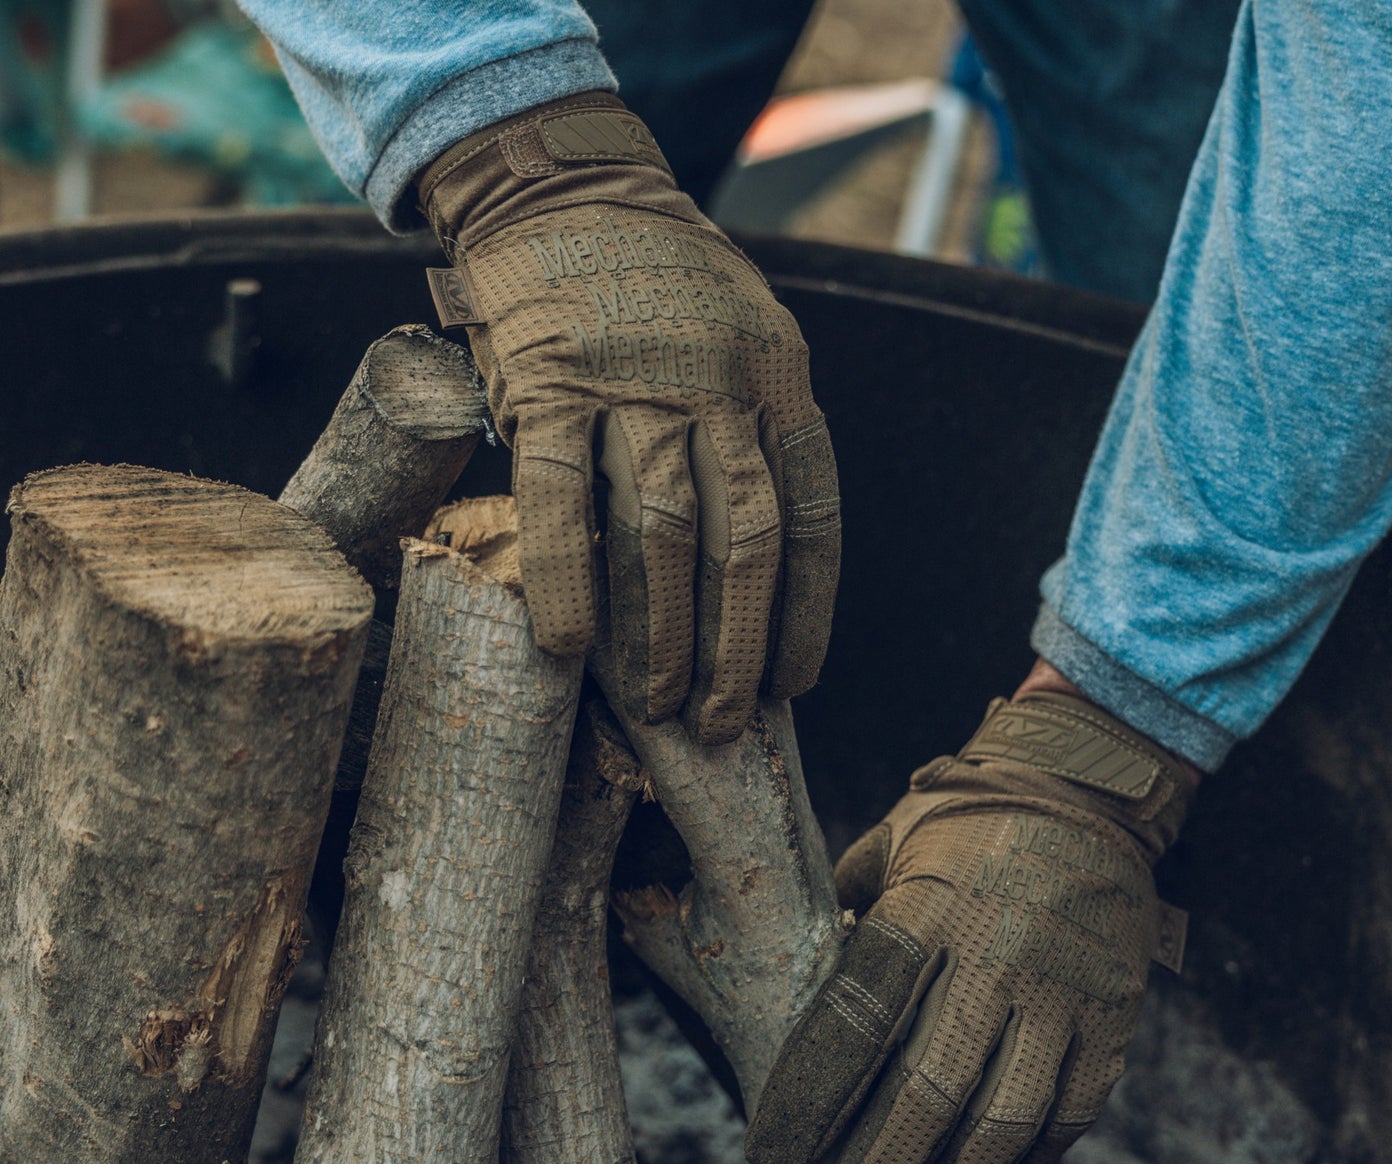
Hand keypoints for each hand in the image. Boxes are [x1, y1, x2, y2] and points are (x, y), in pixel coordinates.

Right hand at [419, 93, 839, 743]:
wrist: (563, 182)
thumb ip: (754, 432)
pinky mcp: (548, 381)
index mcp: (778, 375)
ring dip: (664, 633)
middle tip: (724, 721)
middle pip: (743, 539)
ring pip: (661, 531)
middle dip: (738, 644)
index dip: (806, 609)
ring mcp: (632, 382)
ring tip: (660, 706)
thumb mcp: (744, 338)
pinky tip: (571, 648)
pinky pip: (562, 499)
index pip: (810, 514)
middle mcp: (717, 382)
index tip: (797, 681)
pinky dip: (568, 579)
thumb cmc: (658, 285)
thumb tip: (750, 564)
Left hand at [744, 693, 1192, 1163]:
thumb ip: (842, 912)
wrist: (1091, 793)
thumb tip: (795, 987)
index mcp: (928, 905)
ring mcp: (1062, 994)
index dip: (813, 1096)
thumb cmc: (965, 824)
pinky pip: (1066, 1121)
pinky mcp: (1112, 1022)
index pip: (859, 1015)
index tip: (771, 1158)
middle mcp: (997, 955)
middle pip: (929, 1091)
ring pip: (1004, 1125)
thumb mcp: (890, 842)